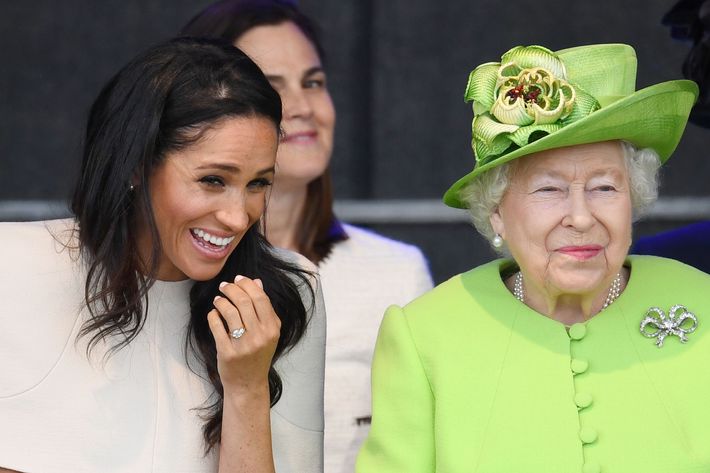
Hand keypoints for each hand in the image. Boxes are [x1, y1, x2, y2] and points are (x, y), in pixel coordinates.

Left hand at [207, 275, 280, 396]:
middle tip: (224, 286)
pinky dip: (213, 316)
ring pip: (230, 312)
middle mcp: (260, 336)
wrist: (248, 384)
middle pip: (244, 302)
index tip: (238, 279)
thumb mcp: (267, 332)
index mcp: (272, 329)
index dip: (247, 284)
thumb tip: (257, 282)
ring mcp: (244, 345)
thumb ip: (263, 308)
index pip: (260, 298)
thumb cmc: (257, 355)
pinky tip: (214, 314)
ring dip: (221, 301)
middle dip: (232, 289)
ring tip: (218, 300)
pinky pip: (217, 326)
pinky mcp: (228, 353)